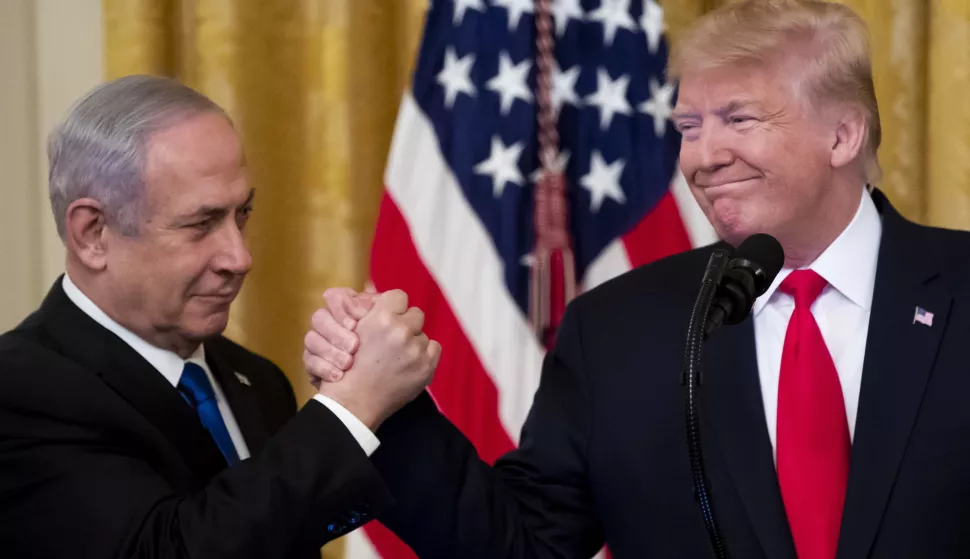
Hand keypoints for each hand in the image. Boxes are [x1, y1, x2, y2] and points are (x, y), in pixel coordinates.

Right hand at [303, 287, 375, 386]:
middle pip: (319, 316)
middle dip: (338, 332)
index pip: (335, 296)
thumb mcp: (382, 328)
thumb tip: (371, 286)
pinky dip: (323, 368)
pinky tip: (337, 376)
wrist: (361, 394)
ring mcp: (315, 343)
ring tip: (348, 364)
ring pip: (311, 338)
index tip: (359, 319)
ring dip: (331, 351)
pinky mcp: (310, 363)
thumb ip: (376, 307)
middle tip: (355, 346)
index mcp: (344, 311)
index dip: (345, 305)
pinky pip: (308, 361)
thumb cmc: (376, 356)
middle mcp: (326, 324)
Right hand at [305, 289, 441, 430]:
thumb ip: (365, 307)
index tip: (388, 316)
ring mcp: (416, 350)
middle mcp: (401, 331)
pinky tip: (407, 364)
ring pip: (422, 334)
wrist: (353, 402)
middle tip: (392, 339)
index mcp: (381, 318)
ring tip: (396, 356)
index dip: (393, 306)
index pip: (399, 296)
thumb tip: (370, 284)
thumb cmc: (348, 365)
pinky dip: (424, 355)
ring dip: (413, 342)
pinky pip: (434, 348)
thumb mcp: (350, 329)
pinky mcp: (426, 367)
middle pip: (415, 314)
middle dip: (405, 323)